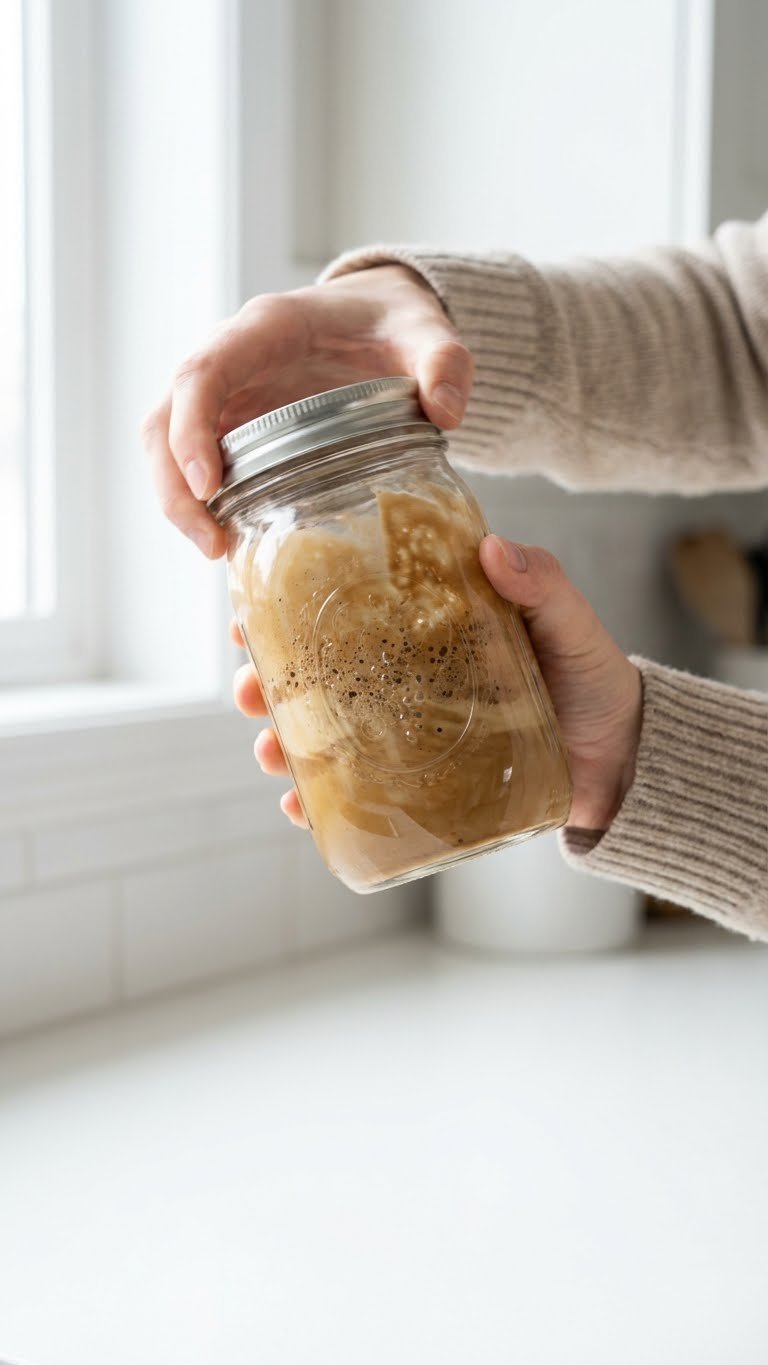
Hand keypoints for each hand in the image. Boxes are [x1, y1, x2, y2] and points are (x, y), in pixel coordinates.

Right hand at [141, 265, 473, 557]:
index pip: (203, 373)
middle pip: (165, 419)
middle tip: (210, 545)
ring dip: (178, 502)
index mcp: (265, 330)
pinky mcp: (230, 427)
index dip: (192, 429)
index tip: (209, 487)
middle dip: (173, 485)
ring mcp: (224, 397)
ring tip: (217, 553)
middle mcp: (229, 360)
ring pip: (166, 446)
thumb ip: (446, 362)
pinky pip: (193, 465)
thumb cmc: (393, 322)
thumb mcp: (428, 331)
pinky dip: (201, 505)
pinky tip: (232, 545)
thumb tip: (446, 412)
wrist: (377, 316)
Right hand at [232, 537, 642, 832]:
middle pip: (318, 678)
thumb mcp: (569, 624)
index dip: (288, 610)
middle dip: (267, 684)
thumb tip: (495, 550)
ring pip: (326, 738)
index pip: (345, 613)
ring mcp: (409, 737)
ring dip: (283, 744)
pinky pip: (360, 798)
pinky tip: (299, 810)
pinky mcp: (423, 789)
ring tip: (267, 753)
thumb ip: (541, 586)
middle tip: (246, 690)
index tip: (248, 611)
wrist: (623, 758)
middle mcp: (406, 682)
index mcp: (425, 631)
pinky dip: (322, 807)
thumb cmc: (593, 680)